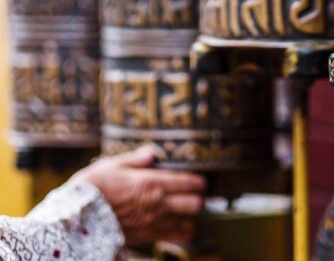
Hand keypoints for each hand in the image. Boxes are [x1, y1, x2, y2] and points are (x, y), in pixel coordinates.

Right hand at [71, 145, 205, 244]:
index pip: (189, 183)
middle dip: (200, 199)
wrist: (75, 219)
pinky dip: (180, 232)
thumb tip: (153, 152)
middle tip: (197, 194)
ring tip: (188, 209)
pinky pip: (172, 237)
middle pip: (196, 205)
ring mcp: (153, 222)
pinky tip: (179, 226)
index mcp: (153, 183)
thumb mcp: (113, 164)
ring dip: (191, 216)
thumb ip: (137, 159)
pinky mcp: (145, 236)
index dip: (200, 181)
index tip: (202, 180)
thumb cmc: (93, 188)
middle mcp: (158, 204)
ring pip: (188, 223)